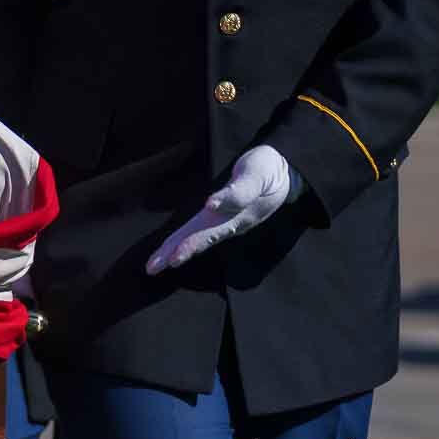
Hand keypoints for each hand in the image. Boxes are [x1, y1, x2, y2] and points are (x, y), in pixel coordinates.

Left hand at [146, 145, 304, 274]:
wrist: (287, 169)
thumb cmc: (268, 170)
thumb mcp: (256, 177)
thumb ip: (237, 193)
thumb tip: (210, 204)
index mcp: (232, 216)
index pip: (202, 235)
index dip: (185, 247)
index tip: (170, 261)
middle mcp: (228, 222)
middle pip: (195, 239)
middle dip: (172, 254)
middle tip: (150, 269)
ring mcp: (229, 220)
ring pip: (198, 236)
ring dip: (178, 249)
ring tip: (160, 263)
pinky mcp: (229, 213)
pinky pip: (204, 228)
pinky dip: (190, 236)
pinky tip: (177, 245)